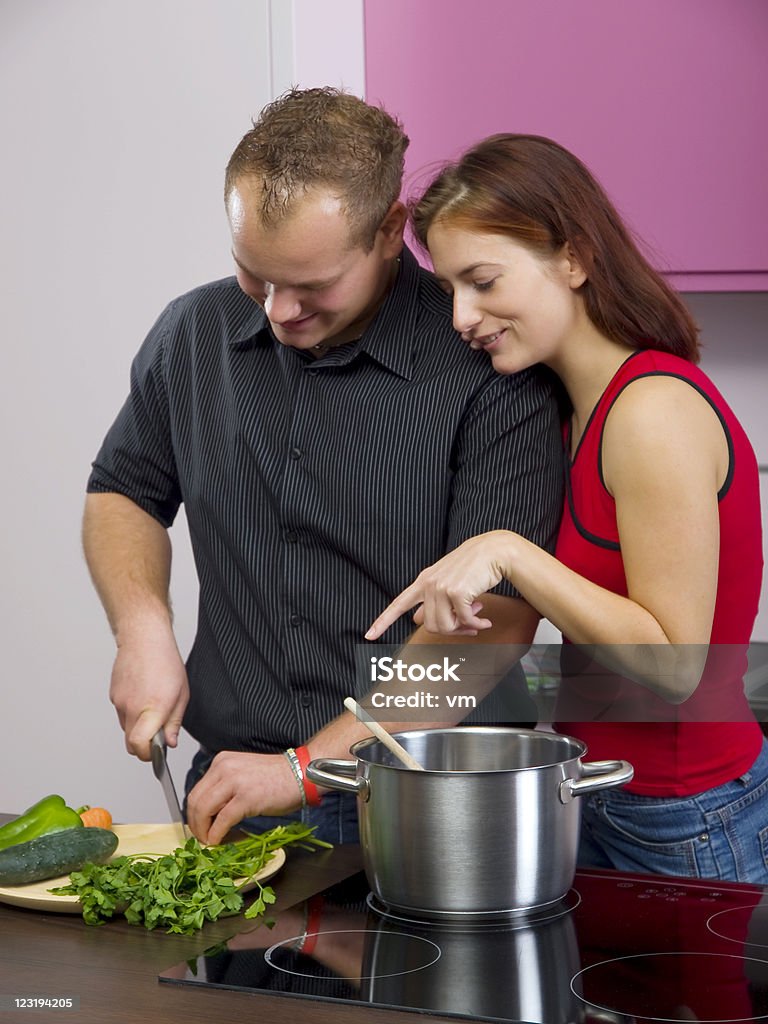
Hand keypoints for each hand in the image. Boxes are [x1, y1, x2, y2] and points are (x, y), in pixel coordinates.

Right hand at [109, 628, 188, 760]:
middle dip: (143, 745)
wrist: (144, 638)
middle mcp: (132, 708)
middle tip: (157, 735)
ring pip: (125, 728)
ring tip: (152, 707)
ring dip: (138, 727)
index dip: (147, 755)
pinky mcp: (113, 695)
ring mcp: (119, 702)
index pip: (139, 746)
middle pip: (130, 743)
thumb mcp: (182, 694)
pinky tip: (143, 695)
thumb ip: (174, 722)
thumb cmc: (166, 661)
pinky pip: (121, 713)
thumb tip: (170, 742)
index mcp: (152, 709)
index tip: (156, 752)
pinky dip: (131, 712)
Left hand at [185, 751, 302, 845]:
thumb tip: (209, 813)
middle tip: (200, 838)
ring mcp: (235, 782)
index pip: (196, 790)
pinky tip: (218, 841)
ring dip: (202, 831)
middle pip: (194, 801)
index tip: (197, 826)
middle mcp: (224, 768)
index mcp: (222, 762)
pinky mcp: (246, 798)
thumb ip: (224, 788)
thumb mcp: (243, 775)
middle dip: (194, 824)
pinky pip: (222, 820)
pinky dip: (216, 834)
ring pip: (203, 810)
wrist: (301, 774)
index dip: (193, 813)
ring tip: (208, 841)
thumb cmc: (276, 777)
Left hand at [365, 531, 513, 638]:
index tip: (369, 635)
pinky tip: (485, 620)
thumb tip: (417, 621)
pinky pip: (465, 621)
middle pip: (430, 626)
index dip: (383, 621)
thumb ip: (432, 599)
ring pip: (446, 626)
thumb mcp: (446, 581)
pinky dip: (477, 624)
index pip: (398, 604)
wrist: (493, 551)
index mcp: (423, 581)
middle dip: (451, 631)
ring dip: (464, 628)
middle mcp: (429, 584)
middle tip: (468, 626)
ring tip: (477, 619)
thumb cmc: (472, 567)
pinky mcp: (457, 592)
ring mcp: (441, 587)